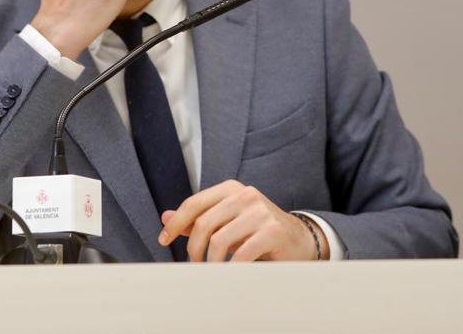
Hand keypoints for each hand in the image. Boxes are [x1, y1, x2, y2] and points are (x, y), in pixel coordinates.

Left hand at [158, 180, 326, 261]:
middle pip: (204, 223)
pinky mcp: (273, 230)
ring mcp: (261, 211)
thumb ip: (199, 219)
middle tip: (195, 264)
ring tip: (212, 271)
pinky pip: (240, 253)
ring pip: (219, 240)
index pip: (194, 203)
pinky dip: (230, 268)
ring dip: (211, 262)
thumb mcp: (227, 223)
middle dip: (194, 249)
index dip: (175, 224)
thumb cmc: (258, 232)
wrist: (299, 241)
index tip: (164, 240)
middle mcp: (246, 195)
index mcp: (232, 189)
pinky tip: (230, 273)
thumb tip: (165, 217)